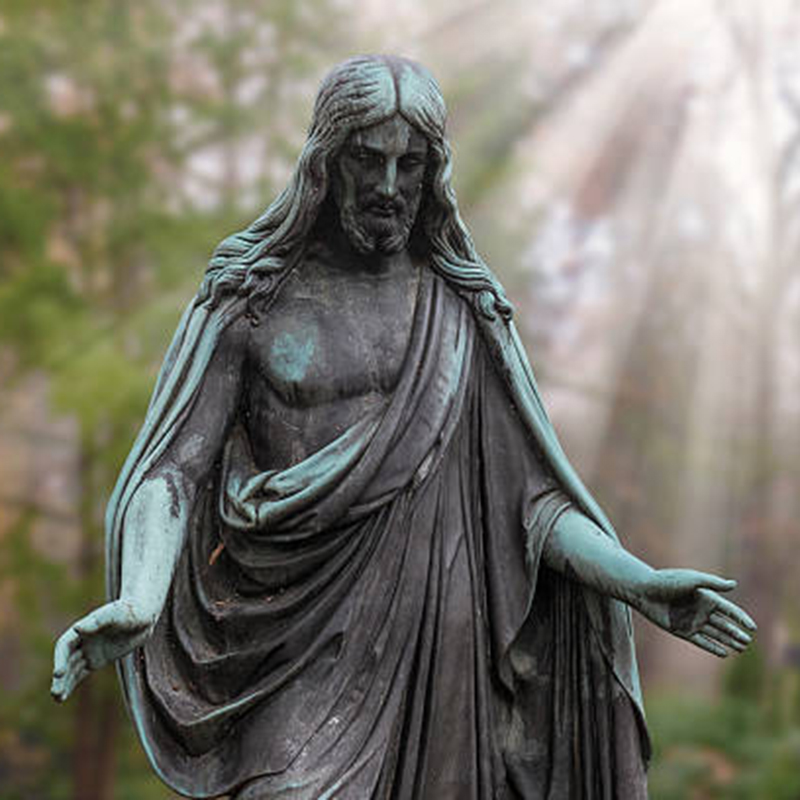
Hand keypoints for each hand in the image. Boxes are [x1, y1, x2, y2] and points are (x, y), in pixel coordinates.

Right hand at [51, 600, 153, 701]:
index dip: (59, 659)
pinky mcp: (98, 660)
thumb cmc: (129, 611)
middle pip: (66, 660)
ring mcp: (90, 651)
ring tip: (57, 699)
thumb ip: (98, 621)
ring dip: (63, 683)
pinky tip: (64, 696)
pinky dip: (72, 683)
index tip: (59, 673)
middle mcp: (83, 640)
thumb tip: (77, 628)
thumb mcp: (116, 614)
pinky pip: (81, 673)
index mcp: (83, 628)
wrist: (143, 616)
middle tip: (55, 693)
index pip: (64, 645)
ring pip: (72, 669)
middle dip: (60, 676)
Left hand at [632, 569, 755, 657]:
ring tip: (742, 648)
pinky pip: (701, 641)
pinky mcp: (681, 630)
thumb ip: (712, 584)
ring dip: (728, 641)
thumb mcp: (692, 580)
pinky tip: (724, 653)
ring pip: (715, 634)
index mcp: (706, 597)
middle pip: (724, 624)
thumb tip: (734, 585)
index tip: (753, 627)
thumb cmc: (668, 581)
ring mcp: (691, 621)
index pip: (729, 610)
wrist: (644, 590)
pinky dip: (712, 647)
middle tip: (748, 642)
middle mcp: (700, 610)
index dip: (741, 618)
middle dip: (736, 633)